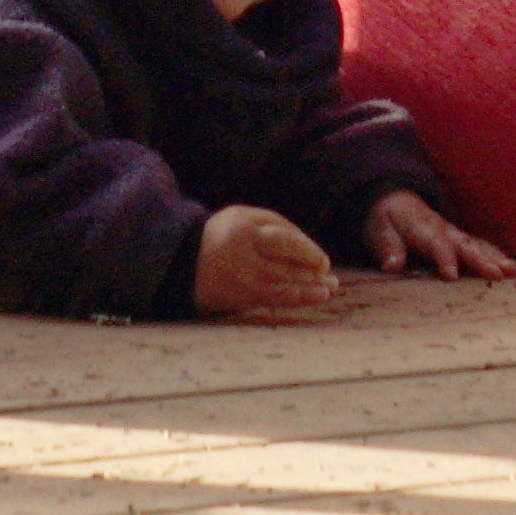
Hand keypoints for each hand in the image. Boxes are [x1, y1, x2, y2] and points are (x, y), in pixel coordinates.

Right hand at [193, 204, 341, 320]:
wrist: (185, 261)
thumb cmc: (223, 236)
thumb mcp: (242, 217)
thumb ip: (273, 224)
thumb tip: (309, 245)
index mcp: (244, 226)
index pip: (284, 237)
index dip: (308, 249)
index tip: (322, 259)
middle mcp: (244, 249)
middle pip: (287, 257)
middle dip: (312, 267)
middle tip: (329, 274)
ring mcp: (243, 274)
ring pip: (285, 280)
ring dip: (312, 285)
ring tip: (330, 288)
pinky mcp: (241, 294)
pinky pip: (277, 297)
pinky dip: (300, 297)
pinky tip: (317, 297)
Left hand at [365, 189, 514, 281]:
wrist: (394, 200)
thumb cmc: (386, 220)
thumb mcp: (378, 230)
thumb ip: (386, 247)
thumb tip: (392, 265)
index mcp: (421, 228)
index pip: (435, 244)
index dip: (444, 258)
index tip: (451, 275)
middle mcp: (442, 229)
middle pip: (463, 244)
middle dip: (479, 259)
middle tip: (496, 274)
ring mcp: (454, 233)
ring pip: (476, 244)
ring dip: (494, 257)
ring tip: (510, 271)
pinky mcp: (460, 238)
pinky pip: (480, 246)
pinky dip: (496, 255)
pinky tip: (511, 268)